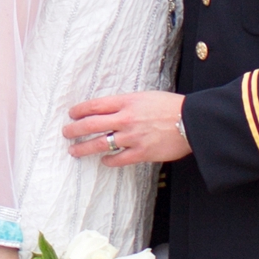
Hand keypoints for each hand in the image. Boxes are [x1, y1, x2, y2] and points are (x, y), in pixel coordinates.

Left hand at [65, 91, 190, 163]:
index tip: (72, 114)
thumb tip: (110, 110)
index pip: (95, 105)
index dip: (79, 110)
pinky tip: (104, 160)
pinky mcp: (141, 153)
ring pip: (100, 144)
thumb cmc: (171, 106)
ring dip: (84, 148)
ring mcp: (132, 137)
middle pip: (91, 125)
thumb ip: (127, 104)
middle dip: (74, 129)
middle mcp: (126, 119)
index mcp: (127, 102)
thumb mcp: (145, 97)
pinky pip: (118, 159)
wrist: (192, 121)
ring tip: (74, 150)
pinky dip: (108, 160)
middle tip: (66, 133)